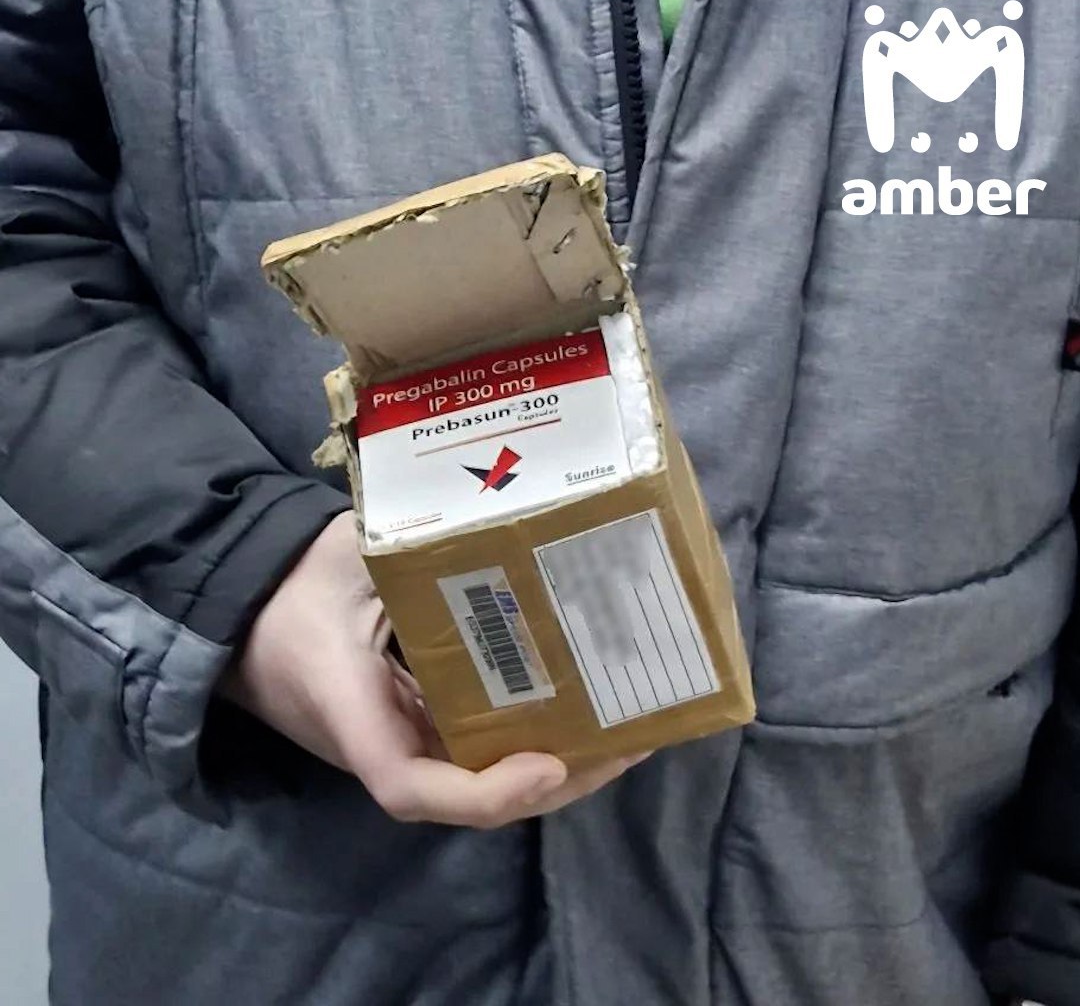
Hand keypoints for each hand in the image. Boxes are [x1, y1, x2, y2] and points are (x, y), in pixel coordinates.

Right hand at [218, 511, 647, 827]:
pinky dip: (535, 736)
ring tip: (628, 732)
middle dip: (555, 782)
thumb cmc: (292, 586)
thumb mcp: (341, 554)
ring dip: (558, 766)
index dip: (482, 792)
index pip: (407, 785)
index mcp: (351, 710)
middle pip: (471, 796)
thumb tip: (480, 504)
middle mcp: (384, 743)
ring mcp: (405, 739)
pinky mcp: (419, 724)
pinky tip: (584, 708)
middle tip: (630, 744)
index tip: (549, 762)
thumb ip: (400, 536)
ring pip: (484, 777)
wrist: (248, 614)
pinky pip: (480, 745)